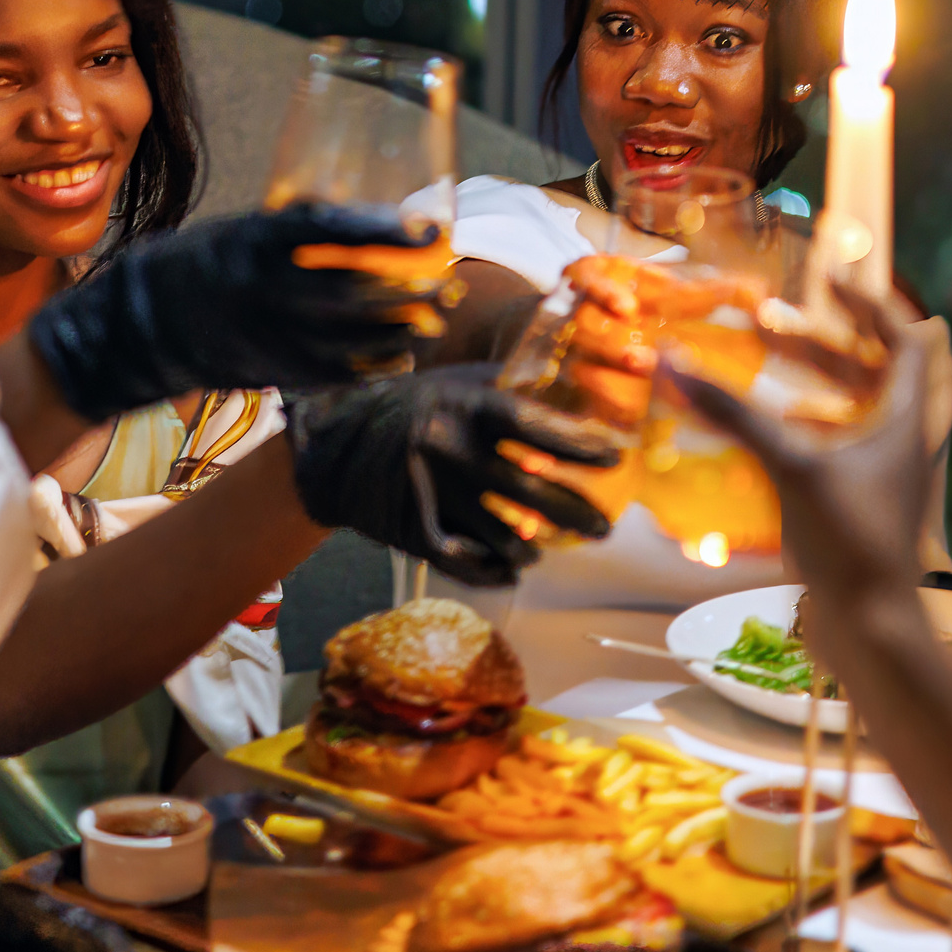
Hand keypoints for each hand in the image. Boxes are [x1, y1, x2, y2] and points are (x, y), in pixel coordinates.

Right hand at [31, 202, 432, 421]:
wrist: (145, 325)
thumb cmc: (202, 264)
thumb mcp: (245, 229)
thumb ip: (299, 227)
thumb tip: (364, 215)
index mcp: (255, 244)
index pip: (331, 233)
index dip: (386, 229)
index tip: (429, 227)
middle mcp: (266, 291)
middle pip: (356, 291)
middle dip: (412, 288)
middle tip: (448, 277)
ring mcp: (272, 336)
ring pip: (356, 338)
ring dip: (405, 326)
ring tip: (437, 311)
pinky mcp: (276, 371)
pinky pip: (341, 372)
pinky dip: (379, 362)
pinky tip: (404, 349)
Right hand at [286, 365, 617, 586]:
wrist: (334, 445)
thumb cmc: (412, 407)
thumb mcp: (458, 382)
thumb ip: (510, 387)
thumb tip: (578, 391)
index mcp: (465, 405)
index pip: (536, 428)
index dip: (580, 446)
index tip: (617, 459)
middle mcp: (450, 449)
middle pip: (531, 493)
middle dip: (578, 514)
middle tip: (604, 528)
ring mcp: (433, 494)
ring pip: (505, 536)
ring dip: (536, 548)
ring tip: (549, 547)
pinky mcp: (415, 530)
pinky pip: (469, 563)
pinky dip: (497, 570)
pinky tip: (513, 568)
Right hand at [662, 282, 935, 604]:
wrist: (873, 629)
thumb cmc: (849, 543)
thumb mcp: (789, 465)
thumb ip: (734, 412)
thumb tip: (674, 364)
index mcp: (906, 418)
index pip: (904, 337)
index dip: (870, 303)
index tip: (829, 279)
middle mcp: (903, 441)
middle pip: (872, 370)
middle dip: (820, 342)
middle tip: (771, 323)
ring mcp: (886, 476)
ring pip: (854, 409)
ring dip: (811, 382)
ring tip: (761, 367)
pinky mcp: (864, 506)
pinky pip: (838, 448)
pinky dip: (805, 428)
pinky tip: (764, 434)